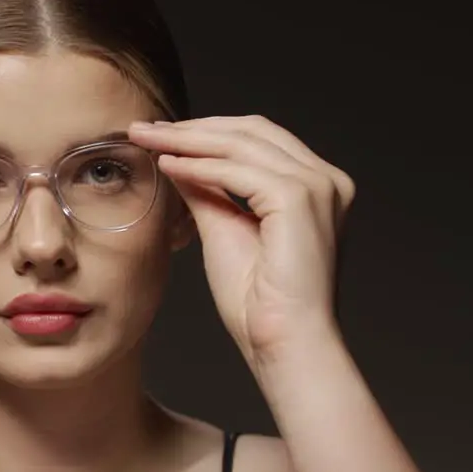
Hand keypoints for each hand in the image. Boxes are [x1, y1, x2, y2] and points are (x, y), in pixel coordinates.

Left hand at [129, 116, 354, 362]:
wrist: (284, 343)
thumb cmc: (260, 303)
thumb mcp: (225, 230)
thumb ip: (207, 191)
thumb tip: (179, 160)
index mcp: (317, 187)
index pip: (258, 140)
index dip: (207, 132)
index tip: (160, 136)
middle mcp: (326, 179)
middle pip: (251, 131)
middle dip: (194, 128)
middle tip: (146, 129)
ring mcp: (318, 186)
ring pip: (242, 143)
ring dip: (189, 140)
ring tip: (148, 140)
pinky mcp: (299, 198)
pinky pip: (237, 170)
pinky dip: (198, 165)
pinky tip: (167, 165)